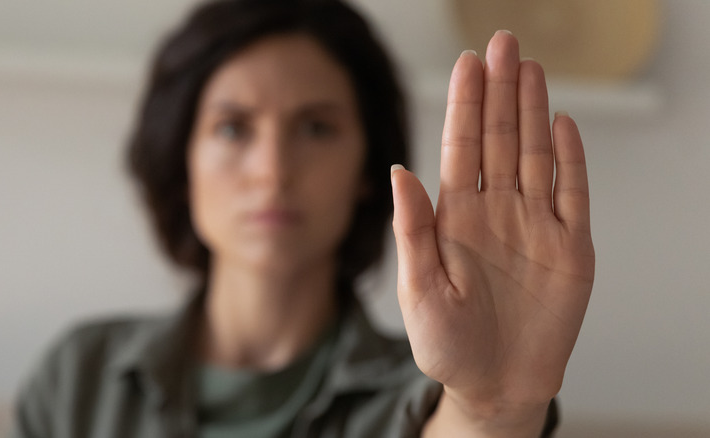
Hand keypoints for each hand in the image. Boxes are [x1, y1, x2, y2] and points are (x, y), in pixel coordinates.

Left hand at [391, 31, 594, 432]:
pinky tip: (561, 124)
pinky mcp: (570, 248)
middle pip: (499, 140)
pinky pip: (573, 193)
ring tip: (528, 68)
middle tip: (503, 44)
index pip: (461, 148)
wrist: (495, 387)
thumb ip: (412, 229)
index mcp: (456, 219)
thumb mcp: (418, 289)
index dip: (465, 105)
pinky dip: (570, 159)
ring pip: (535, 155)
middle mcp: (495, 212)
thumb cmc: (448, 346)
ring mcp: (535, 226)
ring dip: (532, 111)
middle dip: (500, 91)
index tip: (468, 64)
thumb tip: (399, 171)